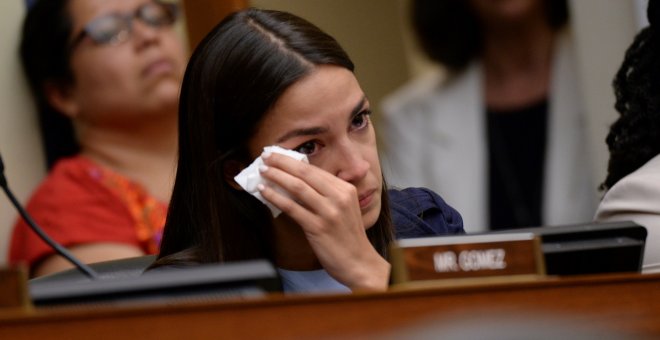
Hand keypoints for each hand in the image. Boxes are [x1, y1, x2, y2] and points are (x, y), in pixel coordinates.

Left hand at [258, 152, 389, 290]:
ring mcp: (329, 212)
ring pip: (297, 187)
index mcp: (346, 189)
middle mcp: (339, 197)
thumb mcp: (345, 209)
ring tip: (263, 172)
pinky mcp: (318, 227)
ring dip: (276, 177)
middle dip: (282, 163)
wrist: (358, 262)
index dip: (293, 161)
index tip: (277, 155)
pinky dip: (276, 197)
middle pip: (305, 174)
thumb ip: (327, 194)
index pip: (315, 170)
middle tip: (266, 157)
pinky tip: (265, 192)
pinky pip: (292, 208)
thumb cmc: (348, 237)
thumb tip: (297, 182)